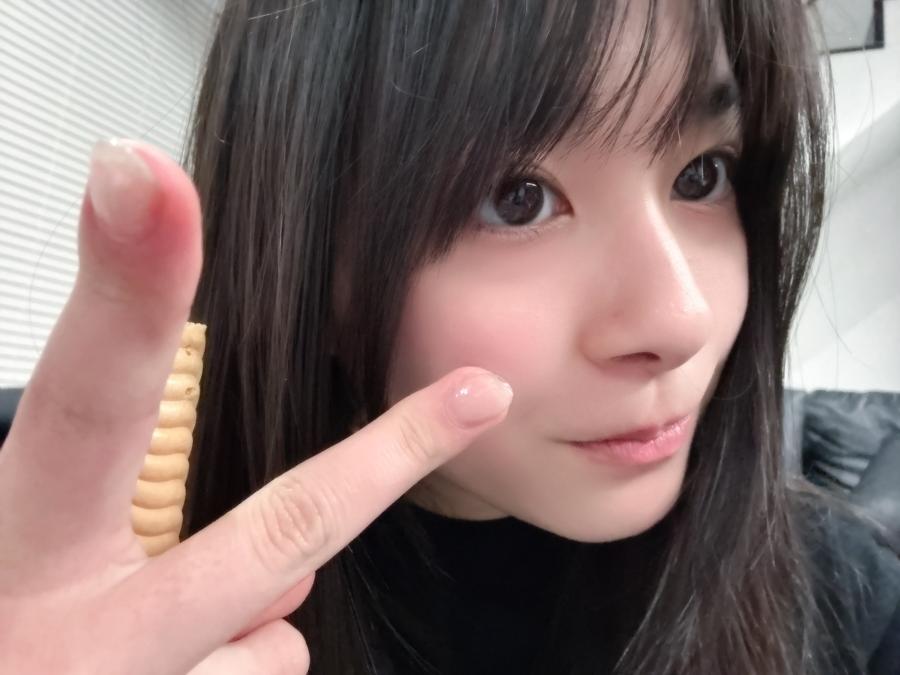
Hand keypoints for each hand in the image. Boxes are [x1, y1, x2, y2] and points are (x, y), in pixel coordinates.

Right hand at [0, 140, 512, 673]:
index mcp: (17, 540)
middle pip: (279, 525)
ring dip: (249, 626)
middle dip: (392, 455)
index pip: (88, 395)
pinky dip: (238, 666)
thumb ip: (123, 524)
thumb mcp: (25, 555)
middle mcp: (74, 633)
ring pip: (278, 640)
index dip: (122, 287)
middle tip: (481, 395)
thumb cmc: (11, 633)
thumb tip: (279, 573)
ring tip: (159, 642)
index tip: (146, 172)